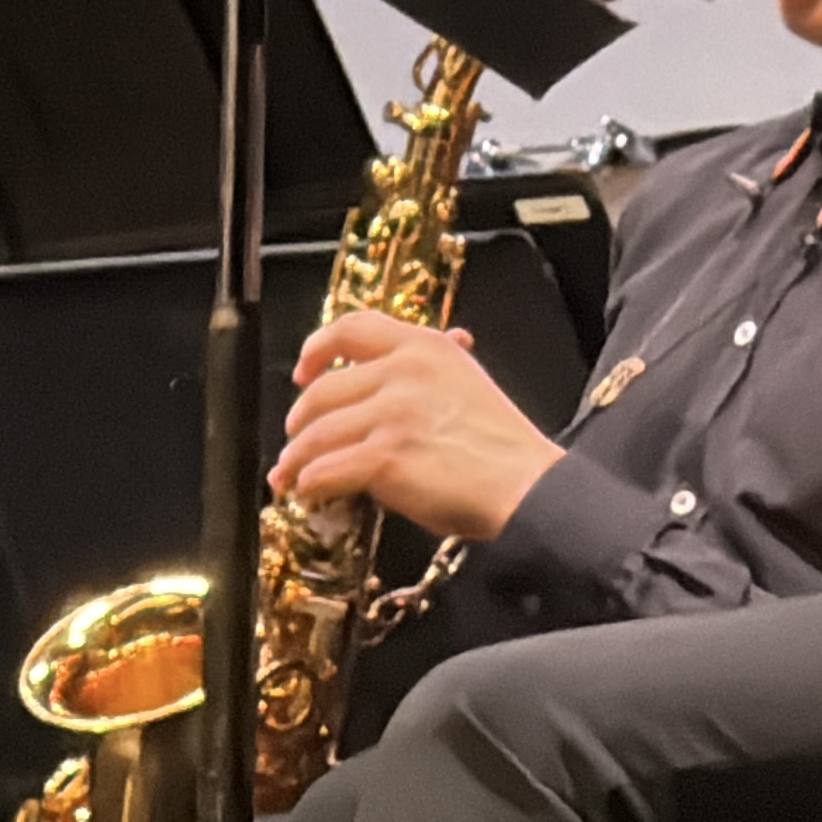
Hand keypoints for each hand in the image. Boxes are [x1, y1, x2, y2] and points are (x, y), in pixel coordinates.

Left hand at [270, 312, 562, 539]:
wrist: (528, 488)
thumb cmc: (502, 445)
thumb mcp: (469, 382)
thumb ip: (428, 370)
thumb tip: (406, 361)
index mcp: (426, 347)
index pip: (352, 328)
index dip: (316, 348)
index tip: (303, 372)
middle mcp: (405, 372)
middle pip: (321, 391)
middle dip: (300, 423)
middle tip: (297, 441)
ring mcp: (392, 414)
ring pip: (314, 436)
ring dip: (297, 461)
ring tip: (293, 476)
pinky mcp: (383, 458)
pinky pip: (323, 472)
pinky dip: (310, 486)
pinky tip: (312, 494)